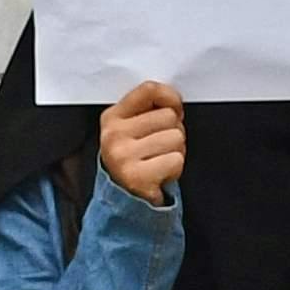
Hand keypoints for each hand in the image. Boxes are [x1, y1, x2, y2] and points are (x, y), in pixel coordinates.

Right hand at [97, 83, 184, 207]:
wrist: (125, 199)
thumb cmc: (135, 160)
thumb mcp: (132, 129)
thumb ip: (149, 109)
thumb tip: (174, 102)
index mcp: (112, 117)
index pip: (149, 90)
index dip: (171, 98)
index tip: (175, 110)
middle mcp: (113, 135)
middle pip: (169, 116)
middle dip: (174, 132)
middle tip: (161, 147)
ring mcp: (123, 156)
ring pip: (176, 138)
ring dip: (176, 151)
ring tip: (160, 161)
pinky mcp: (136, 177)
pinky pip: (176, 160)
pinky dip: (175, 169)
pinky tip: (160, 173)